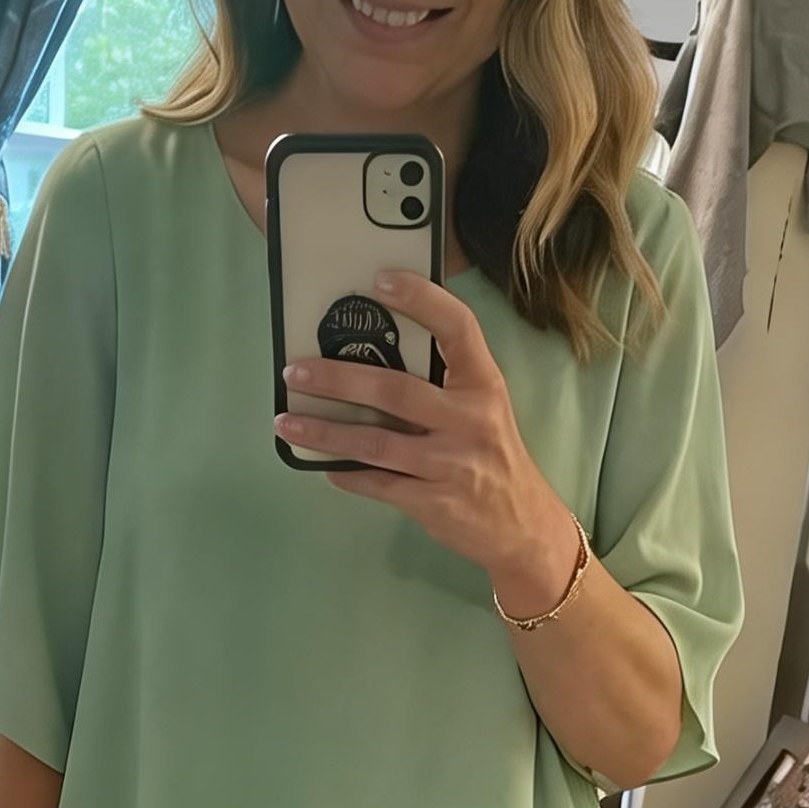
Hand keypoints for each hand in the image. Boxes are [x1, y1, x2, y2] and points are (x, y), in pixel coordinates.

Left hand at [274, 268, 578, 594]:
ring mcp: (450, 465)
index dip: (421, 299)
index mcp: (483, 385)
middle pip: (395, 390)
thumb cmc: (492, 456)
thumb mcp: (484, 409)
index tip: (379, 281)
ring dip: (325, 433)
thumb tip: (371, 355)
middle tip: (295, 372)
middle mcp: (469, 420)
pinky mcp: (433, 503)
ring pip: (375, 443)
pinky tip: (321, 466)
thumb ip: (442, 383)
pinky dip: (346, 474)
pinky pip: (378, 484)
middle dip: (337, 380)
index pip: (458, 328)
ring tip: (286, 423)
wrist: (522, 526)